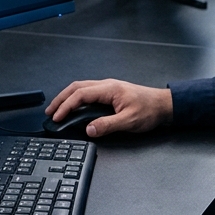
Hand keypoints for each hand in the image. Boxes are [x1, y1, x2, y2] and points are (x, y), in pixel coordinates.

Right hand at [45, 79, 172, 137]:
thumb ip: (107, 125)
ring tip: (58, 109)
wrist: (164, 105)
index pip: (80, 94)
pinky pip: (88, 92)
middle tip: (50, 111)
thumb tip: (89, 129)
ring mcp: (108, 88)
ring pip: (81, 88)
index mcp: (109, 89)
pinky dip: (76, 98)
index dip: (66, 106)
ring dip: (67, 97)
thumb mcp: (129, 121)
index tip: (57, 117)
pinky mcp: (111, 93)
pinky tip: (75, 106)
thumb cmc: (150, 110)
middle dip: (61, 99)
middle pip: (76, 87)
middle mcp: (107, 85)